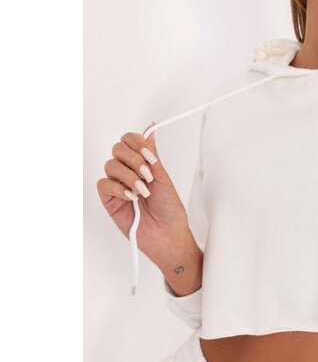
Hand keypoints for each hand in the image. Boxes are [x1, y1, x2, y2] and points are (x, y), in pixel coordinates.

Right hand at [96, 120, 192, 263]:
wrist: (167, 233)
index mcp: (141, 163)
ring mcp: (116, 184)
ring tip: (143, 191)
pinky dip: (119, 188)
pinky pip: (104, 184)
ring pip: (111, 165)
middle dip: (134, 159)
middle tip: (148, 175)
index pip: (129, 140)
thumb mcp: (163, 177)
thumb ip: (152, 154)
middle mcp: (127, 171)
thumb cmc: (169, 208)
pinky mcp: (108, 199)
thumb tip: (151, 128)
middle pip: (118, 148)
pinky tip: (132, 197)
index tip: (150, 156)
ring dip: (129, 176)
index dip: (137, 143)